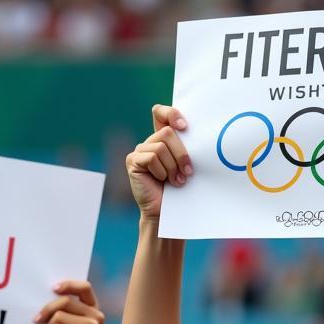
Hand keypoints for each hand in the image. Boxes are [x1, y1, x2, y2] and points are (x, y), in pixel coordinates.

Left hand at [34, 280, 103, 323]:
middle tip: (36, 321)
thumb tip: (45, 296)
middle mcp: (96, 316)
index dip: (68, 284)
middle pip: (65, 300)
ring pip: (58, 315)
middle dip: (47, 310)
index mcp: (94, 311)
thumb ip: (64, 312)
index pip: (84, 287)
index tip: (53, 288)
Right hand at [126, 104, 193, 219]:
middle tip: (188, 171)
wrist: (166, 210)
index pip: (160, 113)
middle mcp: (149, 142)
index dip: (172, 114)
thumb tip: (190, 131)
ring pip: (161, 147)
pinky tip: (161, 181)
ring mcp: (139, 151)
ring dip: (172, 166)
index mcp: (162, 138)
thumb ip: (184, 146)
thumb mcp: (184, 163)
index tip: (185, 127)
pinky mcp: (133, 161)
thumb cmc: (179, 187)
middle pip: (167, 132)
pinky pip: (151, 158)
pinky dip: (161, 171)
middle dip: (181, 153)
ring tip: (176, 180)